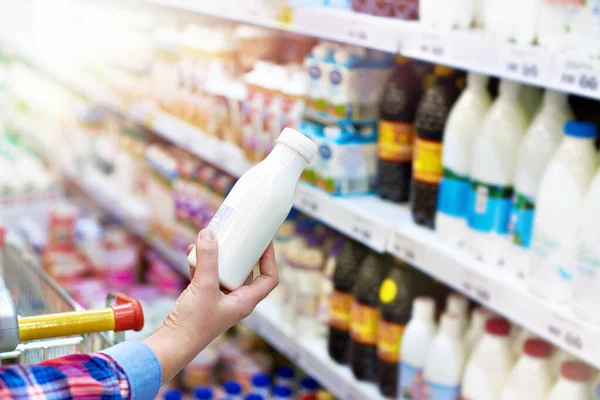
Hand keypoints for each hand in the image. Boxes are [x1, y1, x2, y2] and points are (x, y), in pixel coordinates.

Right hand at [143, 229, 278, 382]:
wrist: (171, 345)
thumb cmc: (193, 323)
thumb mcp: (203, 286)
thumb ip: (207, 259)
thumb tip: (208, 233)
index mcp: (245, 301)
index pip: (268, 278)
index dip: (269, 259)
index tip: (264, 241)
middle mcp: (236, 301)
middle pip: (246, 272)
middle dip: (241, 253)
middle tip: (237, 235)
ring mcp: (219, 301)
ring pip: (225, 273)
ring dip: (219, 256)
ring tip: (212, 238)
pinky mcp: (203, 300)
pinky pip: (207, 277)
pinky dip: (201, 264)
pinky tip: (191, 251)